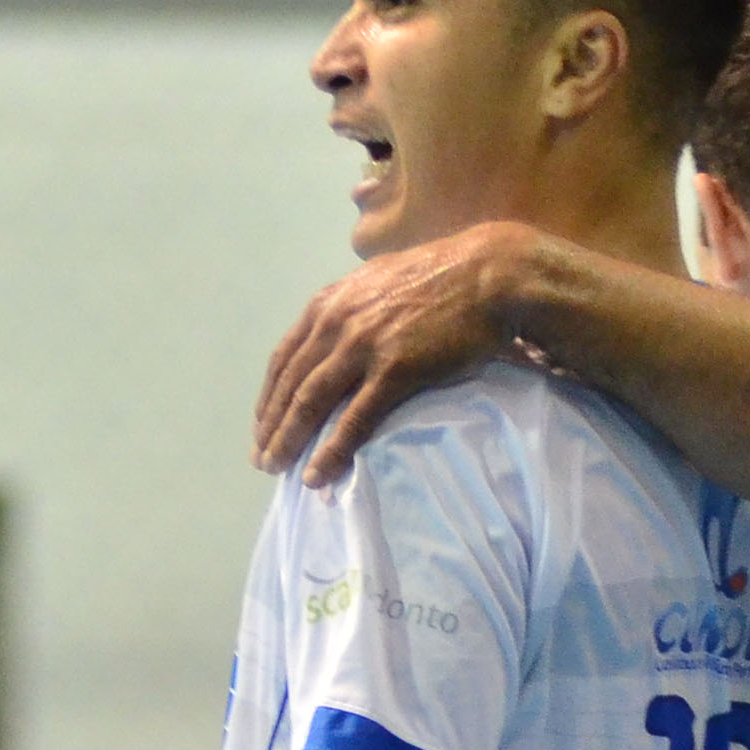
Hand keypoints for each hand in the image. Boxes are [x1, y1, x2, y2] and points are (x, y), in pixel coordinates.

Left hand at [252, 221, 537, 487]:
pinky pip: (354, 419)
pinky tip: (316, 474)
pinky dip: (331, 450)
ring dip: (288, 440)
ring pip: (311, 402)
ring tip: (276, 468)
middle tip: (262, 459)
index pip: (284, 357)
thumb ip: (352, 306)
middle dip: (270, 425)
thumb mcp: (379, 280)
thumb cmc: (441, 277)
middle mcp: (336, 322)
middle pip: (290, 384)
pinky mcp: (395, 370)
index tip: (262, 424)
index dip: (269, 396)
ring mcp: (363, 346)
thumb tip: (340, 331)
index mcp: (329, 303)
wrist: (488, 274)